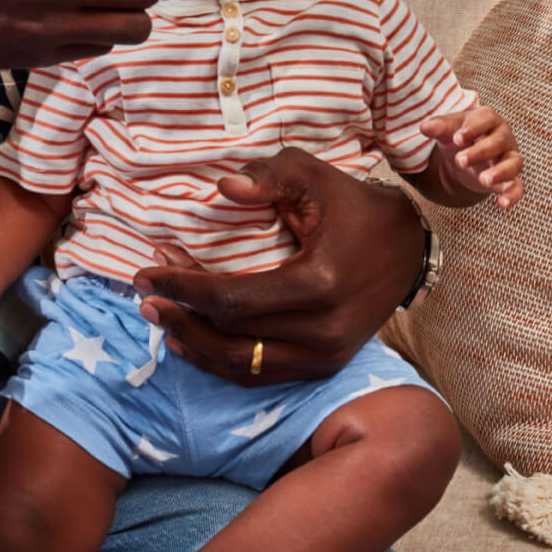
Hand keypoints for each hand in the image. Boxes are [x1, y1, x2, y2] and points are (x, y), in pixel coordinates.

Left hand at [131, 148, 424, 386]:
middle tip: (143, 293)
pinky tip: (189, 343)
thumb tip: (222, 187)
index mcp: (319, 283)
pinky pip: (261, 376)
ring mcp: (326, 356)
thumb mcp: (314, 175)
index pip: (232, 298)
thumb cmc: (353, 206)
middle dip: (180, 313)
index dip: (183, 288)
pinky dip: (220, 363)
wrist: (408, 248)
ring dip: (193, 344)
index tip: (147, 271)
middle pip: (232, 336)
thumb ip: (269, 176)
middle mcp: (324, 331)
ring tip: (158, 317)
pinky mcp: (325, 367)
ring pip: (243, 366)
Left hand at [420, 104, 523, 206]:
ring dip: (500, 172)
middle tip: (459, 161)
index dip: (473, 128)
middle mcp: (503, 137)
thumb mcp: (447, 131)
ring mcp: (509, 158)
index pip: (486, 119)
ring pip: (513, 163)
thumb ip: (438, 127)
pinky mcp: (510, 179)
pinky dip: (512, 195)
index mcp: (488, 119)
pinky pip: (517, 187)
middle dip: (480, 151)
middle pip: (498, 142)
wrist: (465, 158)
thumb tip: (424, 127)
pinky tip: (501, 203)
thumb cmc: (458, 138)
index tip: (457, 138)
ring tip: (483, 180)